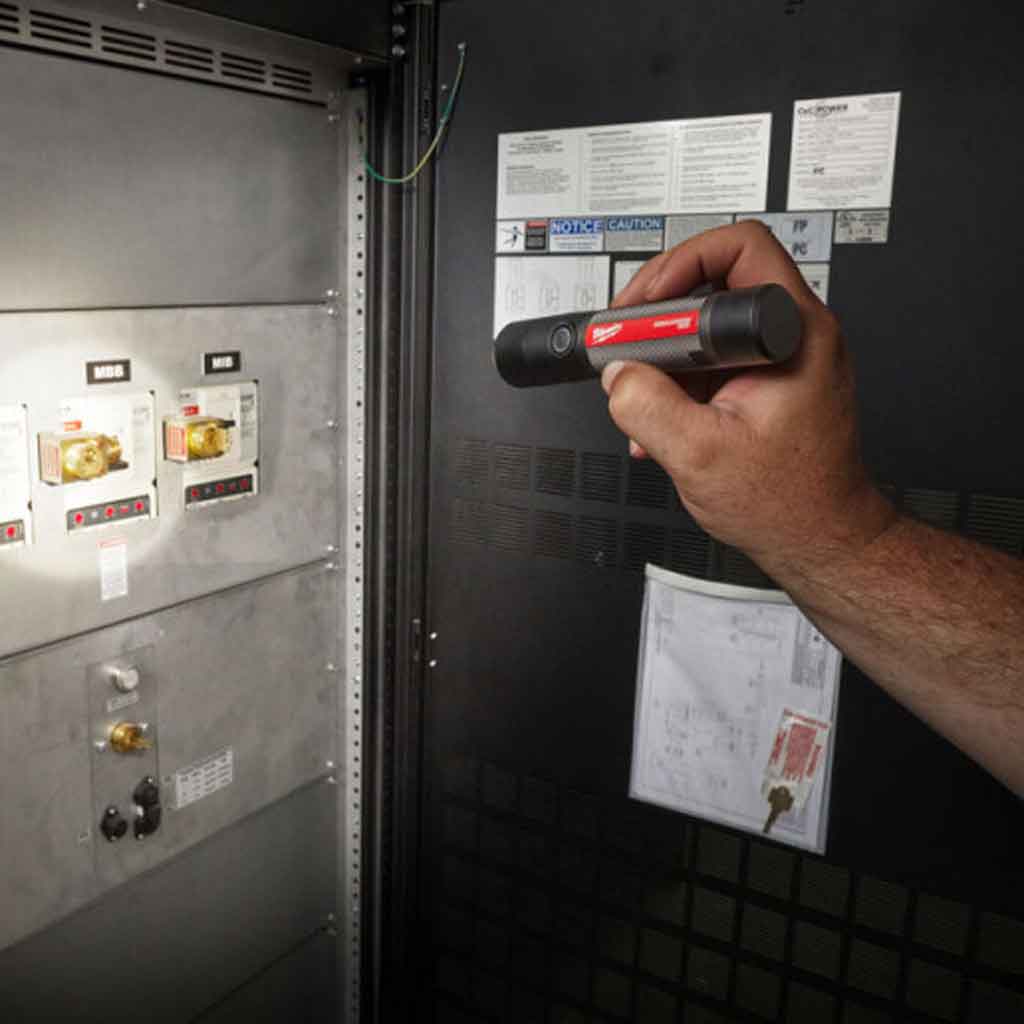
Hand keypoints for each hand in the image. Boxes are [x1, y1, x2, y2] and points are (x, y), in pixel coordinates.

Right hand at [603, 221, 894, 575]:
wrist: (820, 540)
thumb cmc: (789, 503)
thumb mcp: (700, 454)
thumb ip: (647, 405)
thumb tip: (618, 374)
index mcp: (792, 333)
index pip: (735, 248)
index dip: (676, 269)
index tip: (639, 311)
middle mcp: (796, 335)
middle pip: (715, 281)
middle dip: (659, 316)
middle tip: (628, 342)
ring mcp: (784, 358)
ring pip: (709, 325)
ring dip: (664, 357)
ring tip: (644, 394)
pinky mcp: (770, 382)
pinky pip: (714, 360)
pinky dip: (680, 383)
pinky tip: (664, 420)